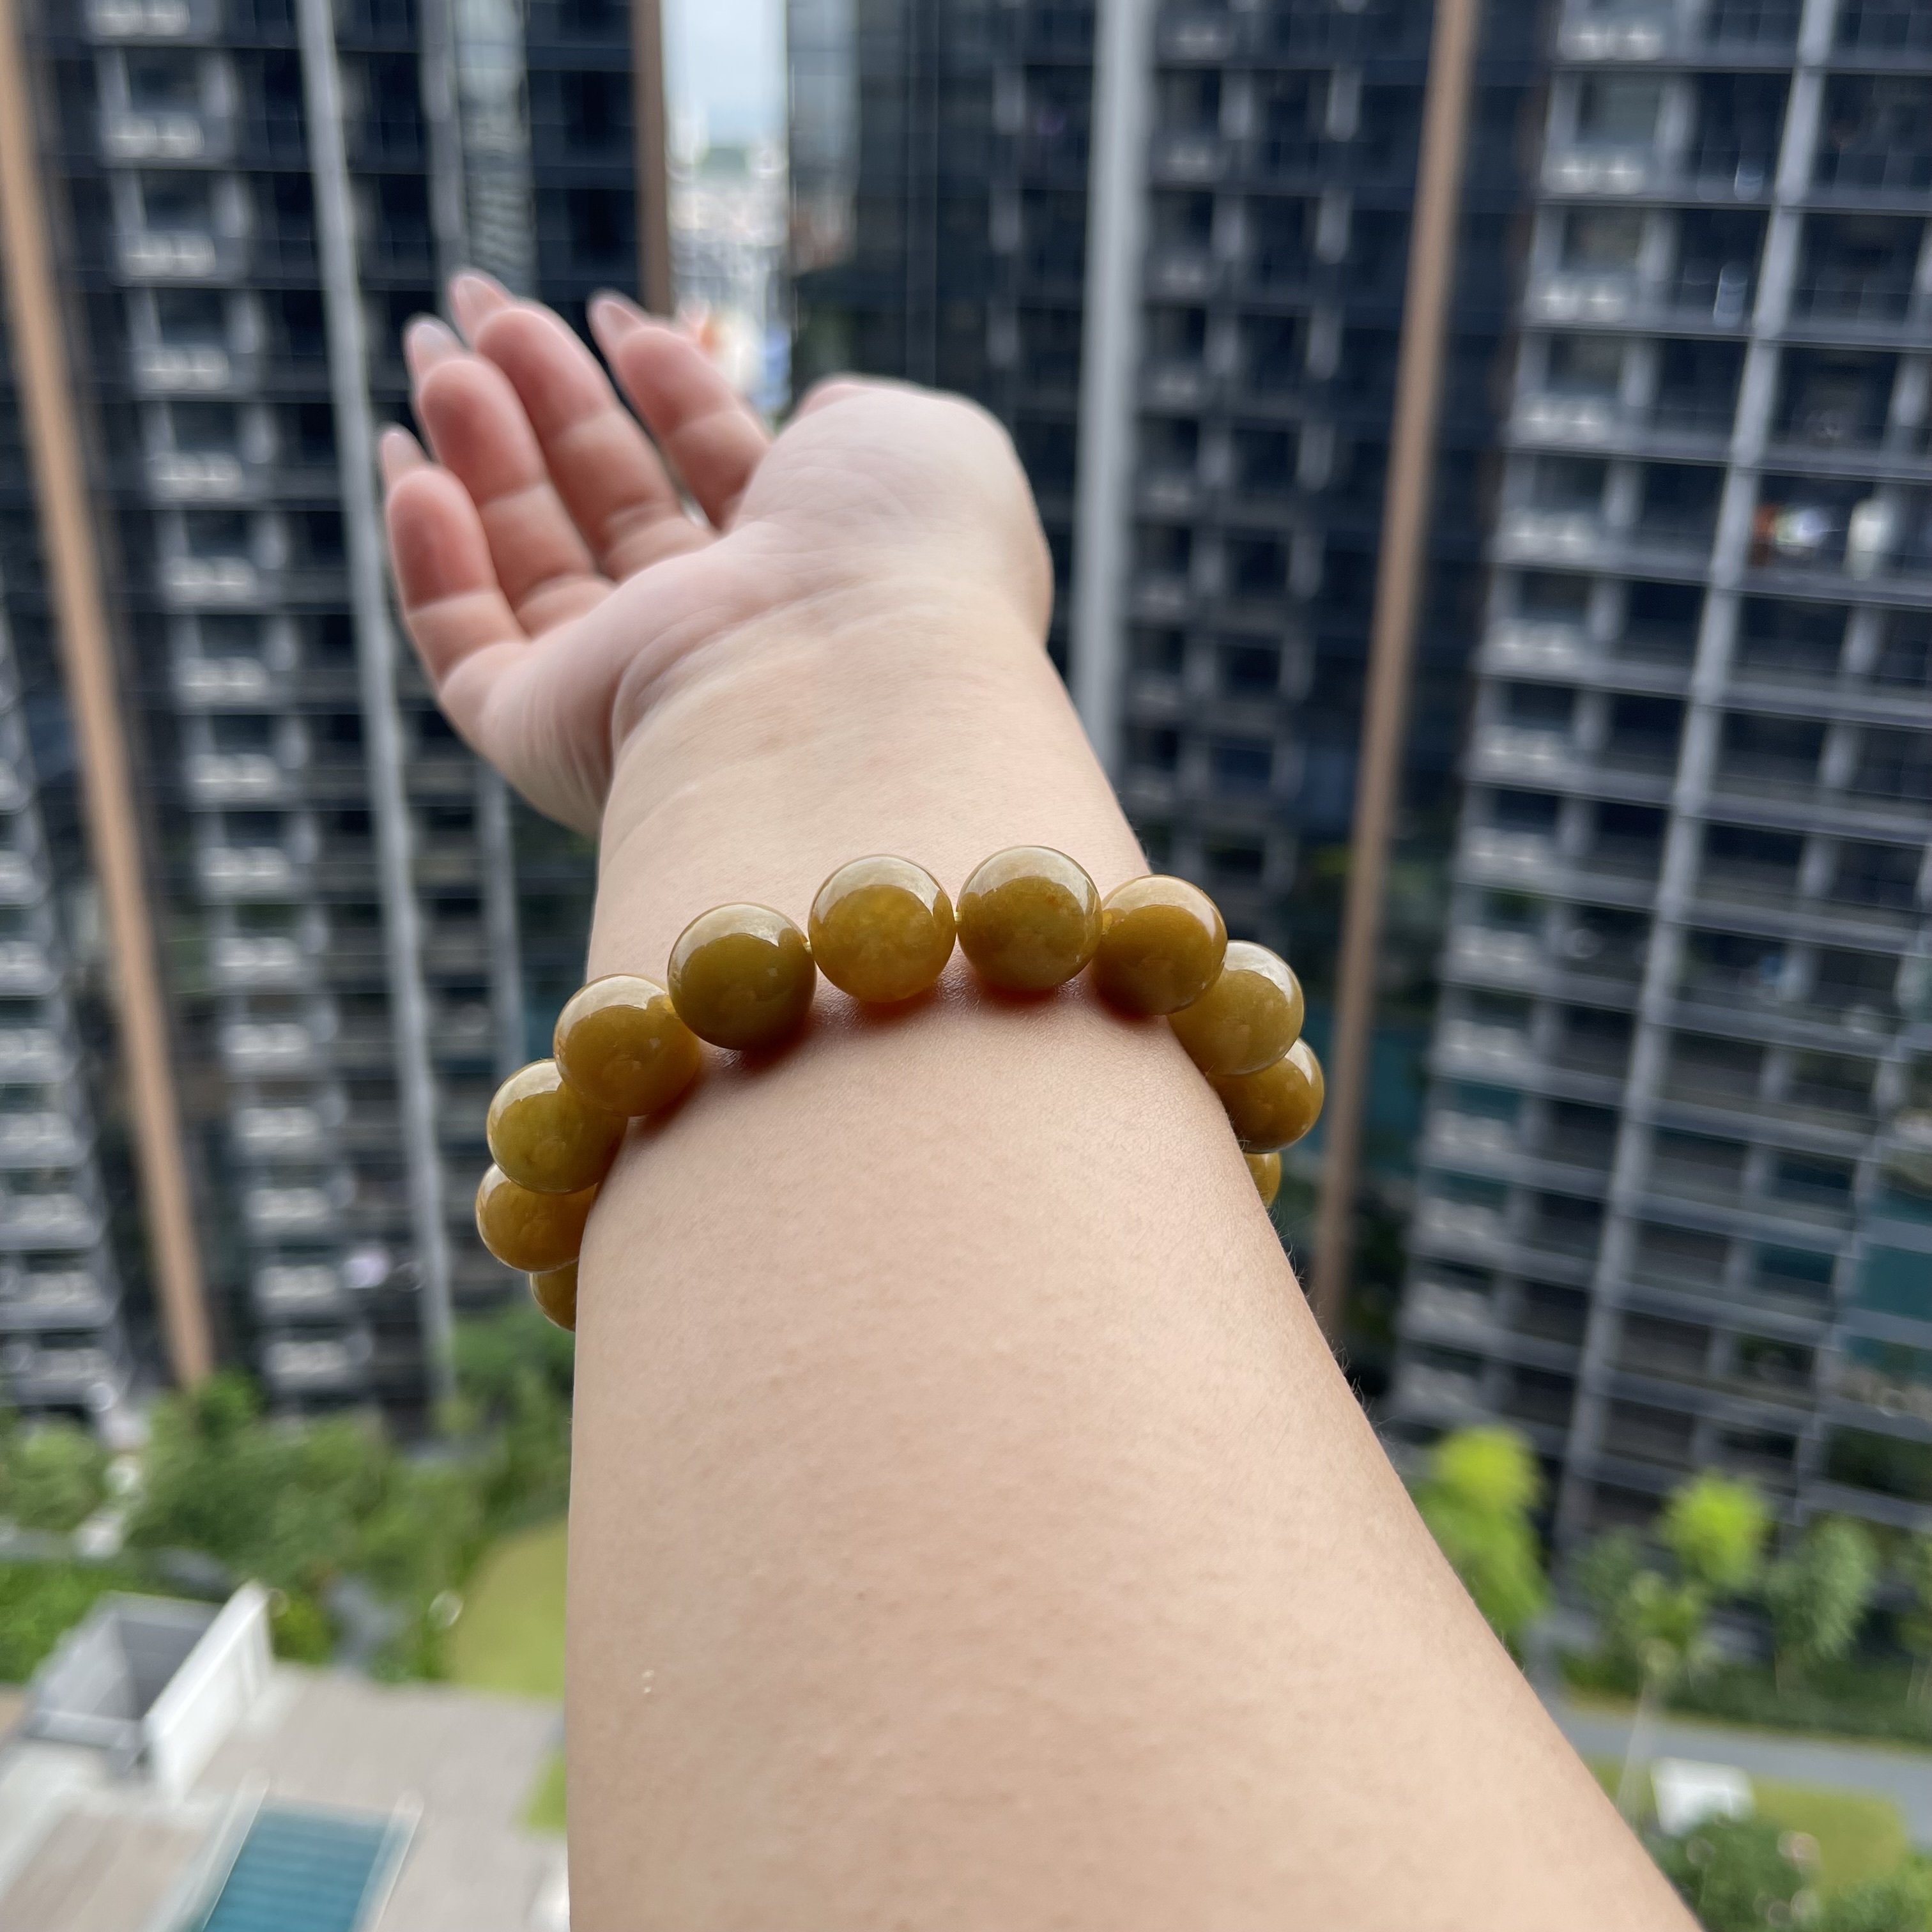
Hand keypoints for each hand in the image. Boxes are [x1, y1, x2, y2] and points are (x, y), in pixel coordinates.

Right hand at [381, 273, 1050, 836]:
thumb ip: (862, 418)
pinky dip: (431, 559)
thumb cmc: (907, 559)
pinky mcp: (547, 736)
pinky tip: (411, 464)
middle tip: (485, 305)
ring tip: (439, 352)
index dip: (671, 385)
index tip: (620, 316)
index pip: (721, 472)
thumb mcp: (920, 444)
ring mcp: (632, 693)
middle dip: (548, 398)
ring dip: (480, 448)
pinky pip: (466, 648)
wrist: (858, 683)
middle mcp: (724, 641)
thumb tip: (819, 410)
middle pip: (613, 506)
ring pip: (531, 563)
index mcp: (815, 576)